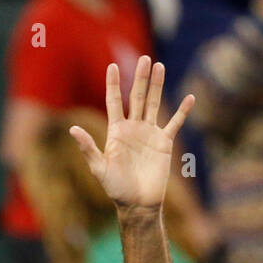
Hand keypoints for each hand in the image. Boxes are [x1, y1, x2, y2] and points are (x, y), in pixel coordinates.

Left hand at [70, 58, 193, 218]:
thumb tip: (72, 128)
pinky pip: (175, 123)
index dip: (113, 84)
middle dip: (139, 78)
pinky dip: (183, 111)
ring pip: (154, 104)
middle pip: (136, 97)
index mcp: (116, 131)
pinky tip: (190, 98)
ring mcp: (149, 134)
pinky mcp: (164, 143)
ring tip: (160, 66)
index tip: (112, 65)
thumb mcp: (99, 168)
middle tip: (144, 58)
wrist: (138, 203)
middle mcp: (133, 128)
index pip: (114, 101)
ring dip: (157, 86)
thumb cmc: (116, 189)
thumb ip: (88, 148)